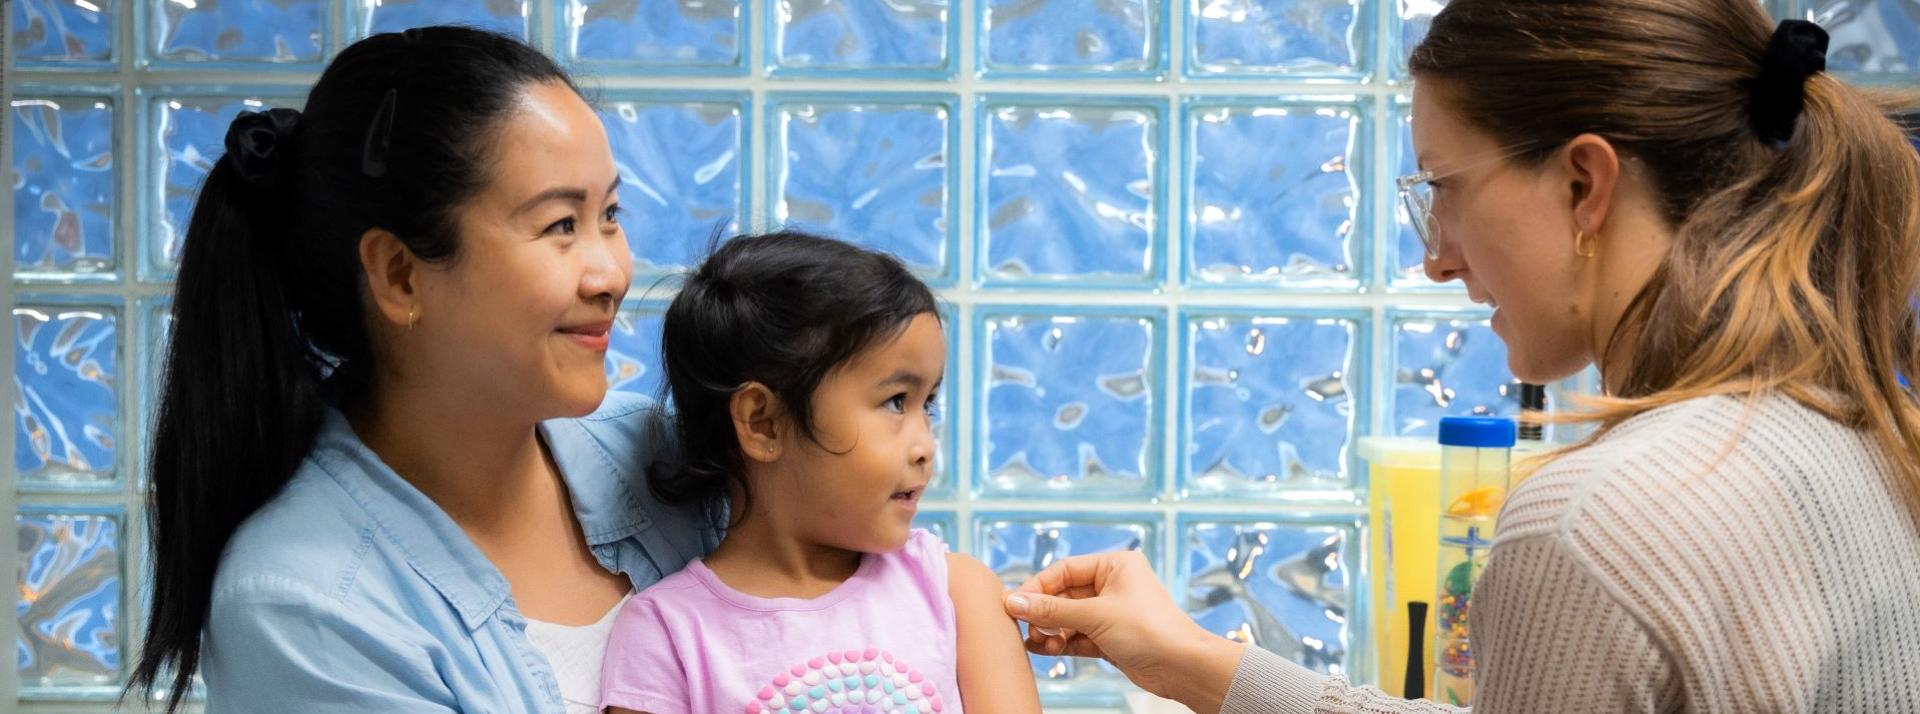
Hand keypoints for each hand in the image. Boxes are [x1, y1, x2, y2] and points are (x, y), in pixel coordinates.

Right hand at [1002, 551, 1242, 710]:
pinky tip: (1046, 649)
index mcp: (1115, 565)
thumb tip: (1013, 601)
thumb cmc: (1149, 631)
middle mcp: (1113, 585)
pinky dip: (1062, 642)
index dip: (1037, 587)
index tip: (1013, 604)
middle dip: (1043, 613)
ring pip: (1069, 618)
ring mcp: (1112, 612)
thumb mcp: (1094, 616)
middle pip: (1064, 595)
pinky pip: (1078, 635)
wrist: (1183, 667)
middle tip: (1024, 628)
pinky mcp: (1111, 637)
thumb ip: (1051, 609)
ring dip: (1051, 630)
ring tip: (1039, 643)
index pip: (1064, 570)